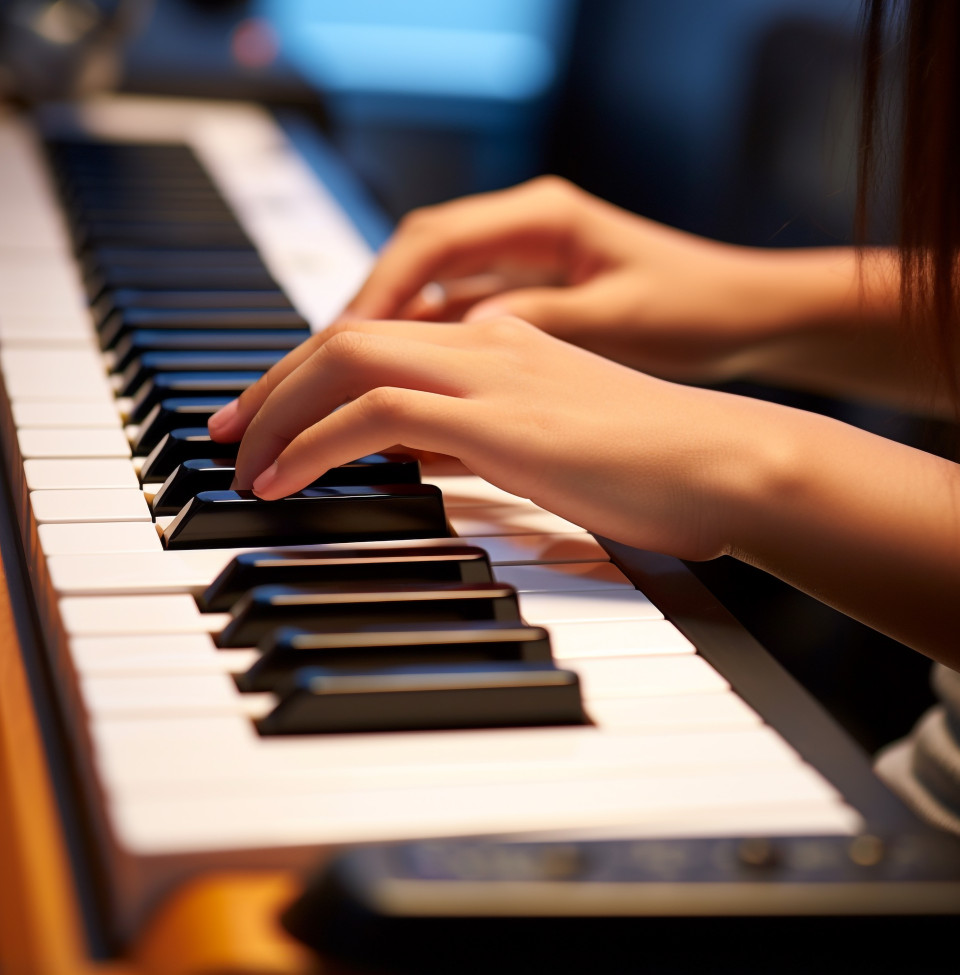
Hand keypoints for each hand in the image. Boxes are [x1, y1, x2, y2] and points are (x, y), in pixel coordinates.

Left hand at [208, 316, 764, 561]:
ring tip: (240, 463)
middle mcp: (488, 342)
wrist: (728, 462)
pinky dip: (312, 443)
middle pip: (346, 336)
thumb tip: (411, 455)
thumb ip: (476, 437)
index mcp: (501, 344)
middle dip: (270, 383)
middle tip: (225, 432)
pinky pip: (375, 413)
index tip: (265, 417)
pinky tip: (283, 479)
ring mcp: (492, 374)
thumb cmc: (654, 465)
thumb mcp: (545, 443)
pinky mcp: (498, 419)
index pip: (380, 339)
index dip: (307, 373)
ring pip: (348, 359)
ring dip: (277, 410)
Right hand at [341, 176, 812, 382]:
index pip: (429, 244)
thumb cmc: (706, 310)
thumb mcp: (622, 317)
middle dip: (351, 324)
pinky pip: (457, 331)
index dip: (373, 294)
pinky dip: (421, 363)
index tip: (333, 344)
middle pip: (411, 270)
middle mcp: (525, 235)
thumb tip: (460, 340)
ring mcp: (527, 273)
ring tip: (325, 398)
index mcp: (543, 218)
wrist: (758, 324)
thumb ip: (538, 323)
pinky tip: (393, 402)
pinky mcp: (534, 312)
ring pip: (427, 303)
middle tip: (299, 381)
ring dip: (376, 348)